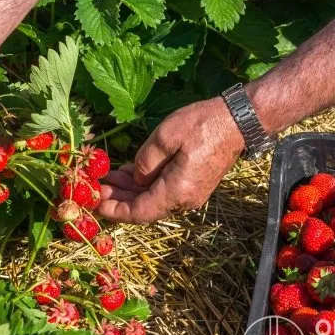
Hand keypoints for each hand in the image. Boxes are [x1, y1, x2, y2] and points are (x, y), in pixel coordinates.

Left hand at [98, 97, 244, 223]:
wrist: (238, 122)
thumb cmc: (203, 125)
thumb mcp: (165, 137)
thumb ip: (145, 162)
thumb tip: (136, 179)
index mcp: (177, 192)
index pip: (139, 212)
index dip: (115, 210)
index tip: (96, 202)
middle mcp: (184, 200)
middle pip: (145, 208)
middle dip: (119, 199)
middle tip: (97, 186)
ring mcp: (191, 194)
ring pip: (154, 200)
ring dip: (131, 191)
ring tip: (110, 177)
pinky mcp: (194, 185)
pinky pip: (164, 192)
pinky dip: (146, 185)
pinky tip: (130, 173)